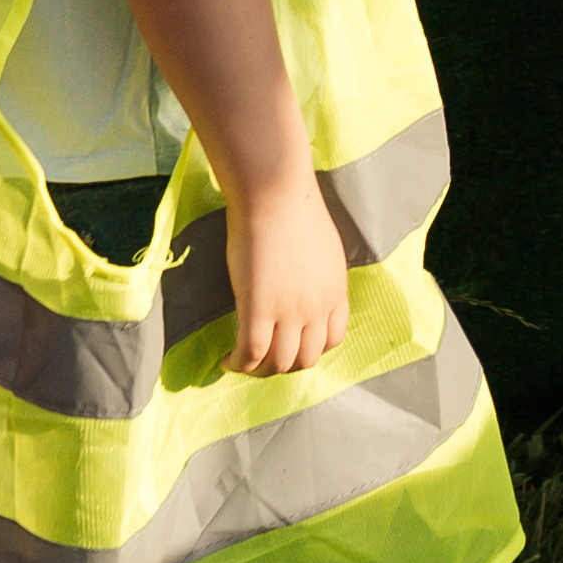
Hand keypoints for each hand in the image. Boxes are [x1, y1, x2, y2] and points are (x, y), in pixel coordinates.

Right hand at [224, 169, 350, 376]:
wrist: (275, 193)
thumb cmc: (293, 208)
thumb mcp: (322, 248)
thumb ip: (318, 274)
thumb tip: (304, 284)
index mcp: (335, 291)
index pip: (333, 340)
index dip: (311, 349)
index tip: (292, 345)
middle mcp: (317, 307)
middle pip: (306, 358)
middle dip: (284, 365)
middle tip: (263, 359)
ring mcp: (290, 311)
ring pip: (279, 363)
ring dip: (259, 370)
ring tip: (242, 362)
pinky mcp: (258, 308)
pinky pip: (250, 354)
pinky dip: (238, 364)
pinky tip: (227, 360)